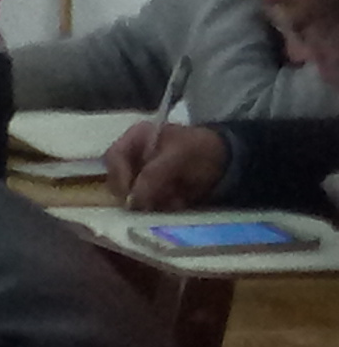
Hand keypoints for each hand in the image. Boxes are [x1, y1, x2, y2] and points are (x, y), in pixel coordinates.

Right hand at [106, 120, 226, 208]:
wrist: (231, 162)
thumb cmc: (202, 149)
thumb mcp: (178, 156)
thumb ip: (153, 175)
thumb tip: (132, 201)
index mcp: (136, 139)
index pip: (114, 158)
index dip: (119, 176)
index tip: (130, 195)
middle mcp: (135, 158)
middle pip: (120, 181)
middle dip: (138, 193)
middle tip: (153, 203)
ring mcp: (145, 177)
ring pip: (134, 196)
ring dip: (153, 202)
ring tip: (175, 200)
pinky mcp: (156, 193)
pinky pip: (149, 205)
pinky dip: (163, 207)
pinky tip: (180, 202)